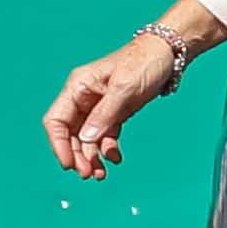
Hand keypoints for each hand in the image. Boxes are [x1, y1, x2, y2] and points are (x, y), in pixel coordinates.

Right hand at [46, 19, 204, 175]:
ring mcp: (99, 106)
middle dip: (77, 155)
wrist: (169, 53)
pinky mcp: (115, 112)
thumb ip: (104, 114)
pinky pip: (106, 135)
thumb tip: (87, 139)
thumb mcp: (124, 87)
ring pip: (88, 138)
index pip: (56, 120)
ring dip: (92, 156)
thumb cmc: (144, 60)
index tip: (68, 163)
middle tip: (87, 174)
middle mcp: (84, 98)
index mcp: (78, 87)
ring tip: (100, 174)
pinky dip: (108, 148)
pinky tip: (115, 158)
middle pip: (72, 134)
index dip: (58, 144)